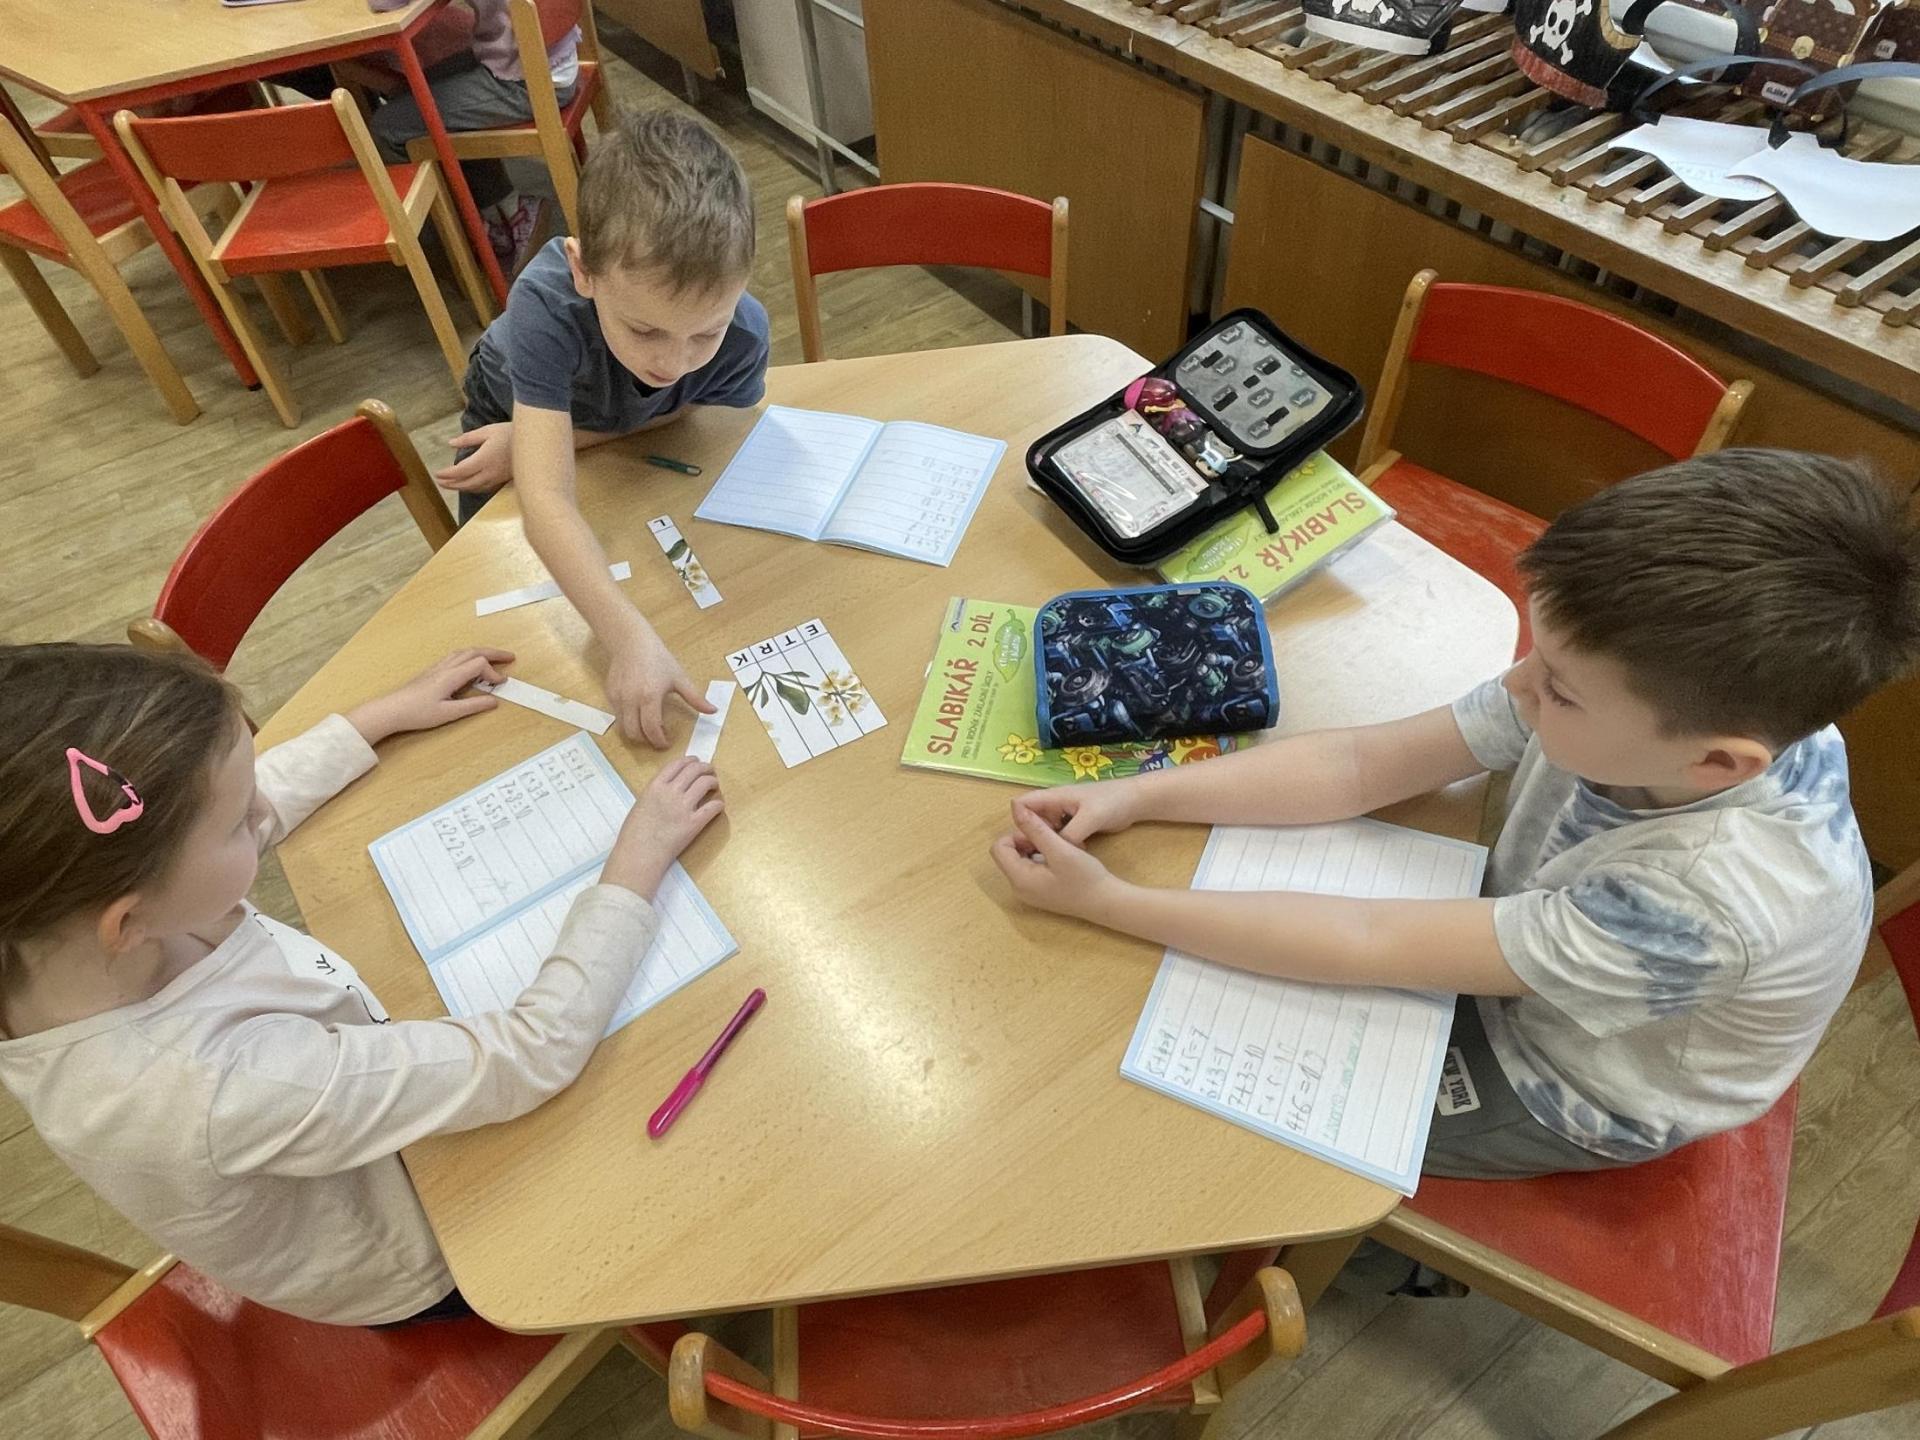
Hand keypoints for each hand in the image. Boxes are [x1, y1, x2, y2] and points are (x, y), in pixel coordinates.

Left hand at [346, 648, 514, 744]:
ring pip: (463, 651)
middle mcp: (445, 667)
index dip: (493, 673)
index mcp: (451, 676)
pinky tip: (470, 663)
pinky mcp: (432, 671)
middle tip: (510, 657)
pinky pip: (455, 656)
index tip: (500, 685)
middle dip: (494, 653)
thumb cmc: (417, 713)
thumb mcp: (448, 713)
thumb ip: (472, 706)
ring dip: (481, 652)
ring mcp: (437, 667)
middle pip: (474, 652)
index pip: (479, 665)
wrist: (391, 710)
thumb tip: (494, 701)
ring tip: (493, 657)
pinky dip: (469, 655)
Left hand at [435, 422, 513, 493]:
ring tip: (452, 486)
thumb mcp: (487, 431)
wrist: (534, 442)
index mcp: (483, 460)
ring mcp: (497, 478)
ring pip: (476, 488)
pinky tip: (471, 486)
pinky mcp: (504, 479)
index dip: (447, 474)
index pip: (460, 471)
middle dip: (451, 484)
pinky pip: (485, 488)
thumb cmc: (510, 433)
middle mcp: (489, 472)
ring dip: (462, 488)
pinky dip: (474, 488)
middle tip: (440, 483)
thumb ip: (468, 439)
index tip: (437, 474)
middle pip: (466, 483)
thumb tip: (451, 443)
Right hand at [601, 758, 724, 899]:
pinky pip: (713, 807)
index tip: (696, 762)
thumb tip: (669, 789)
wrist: (639, 854)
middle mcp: (671, 792)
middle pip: (694, 770)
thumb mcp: (640, 805)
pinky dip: (718, 804)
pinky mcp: (694, 823)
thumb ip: (655, 793)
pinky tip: (718, 805)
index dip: (690, 760)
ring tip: (714, 786)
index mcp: (655, 786)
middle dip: (706, 768)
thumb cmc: (634, 834)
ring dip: (713, 781)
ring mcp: (683, 807)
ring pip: (705, 783)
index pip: (677, 764)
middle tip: (710, 772)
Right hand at [607, 624, 715, 748]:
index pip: (652, 729)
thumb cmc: (657, 658)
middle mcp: (631, 700)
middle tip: (657, 738)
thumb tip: (713, 710)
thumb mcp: (679, 677)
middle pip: (634, 734)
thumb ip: (695, 698)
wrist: (631, 642)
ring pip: (623, 727)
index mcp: (650, 697)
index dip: (659, 741)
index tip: (666, 743)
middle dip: (646, 741)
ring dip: (636, 732)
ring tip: (648, 727)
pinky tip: (638, 713)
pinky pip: (617, 715)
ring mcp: (618, 698)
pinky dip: (628, 720)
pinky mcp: (609, 695)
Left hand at [990, 809, 1122, 920]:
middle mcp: (1018, 888)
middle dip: (1026, 841)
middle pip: (1007, 854)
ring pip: (1019, 860)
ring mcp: (1028, 893)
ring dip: (1034, 848)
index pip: (999, 848)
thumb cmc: (1085, 877)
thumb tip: (1016, 808)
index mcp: (1019, 879)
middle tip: (1051, 839)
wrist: (1105, 902)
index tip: (1040, 834)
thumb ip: (1036, 830)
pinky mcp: (1038, 893)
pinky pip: (1029, 870)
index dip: (1017, 834)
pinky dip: (1040, 859)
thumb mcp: (1061, 849)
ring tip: (1058, 848)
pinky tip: (1060, 858)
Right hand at [1011, 779, 1140, 845]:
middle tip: (1043, 855)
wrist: (1136, 801)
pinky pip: (1058, 837)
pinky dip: (1060, 846)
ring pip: (1045, 831)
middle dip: (1032, 836)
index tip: (1029, 841)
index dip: (1019, 821)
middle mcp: (1055, 805)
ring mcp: (1064, 815)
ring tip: (1057, 857)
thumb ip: (1071, 832)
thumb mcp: (1091, 818)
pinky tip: (1071, 856)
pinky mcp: (1074, 825)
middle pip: (1030, 820)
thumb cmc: (1113, 802)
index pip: (1022, 804)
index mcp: (1054, 797)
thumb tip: (1056, 849)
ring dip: (1047, 843)